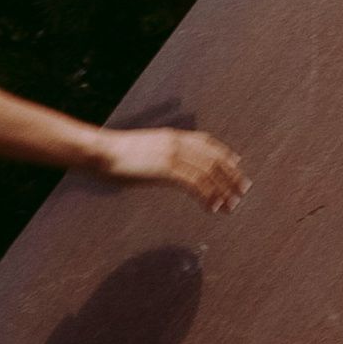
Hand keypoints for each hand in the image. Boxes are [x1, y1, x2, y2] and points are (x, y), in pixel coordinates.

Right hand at [98, 123, 247, 212]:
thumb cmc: (114, 155)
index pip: (206, 142)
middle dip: (231, 176)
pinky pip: (195, 184)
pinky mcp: (167, 169)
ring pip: (209, 173)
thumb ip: (156, 156)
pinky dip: (207, 196)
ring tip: (231, 206)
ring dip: (223, 191)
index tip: (237, 165)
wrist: (100, 152)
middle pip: (214, 159)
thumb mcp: (141, 152)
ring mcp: (173, 155)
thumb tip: (159, 167)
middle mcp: (177, 142)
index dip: (224, 154)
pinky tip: (212, 208)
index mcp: (171, 136)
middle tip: (242, 192)